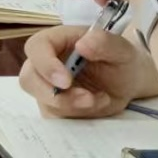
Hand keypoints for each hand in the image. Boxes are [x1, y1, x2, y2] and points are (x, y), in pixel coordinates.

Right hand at [18, 23, 156, 117]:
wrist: (129, 82)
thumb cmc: (121, 60)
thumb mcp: (121, 48)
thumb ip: (104, 41)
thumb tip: (82, 44)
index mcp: (56, 41)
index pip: (35, 48)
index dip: (45, 64)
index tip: (66, 81)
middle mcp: (46, 63)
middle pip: (29, 79)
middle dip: (55, 94)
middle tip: (87, 98)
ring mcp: (48, 86)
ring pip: (42, 101)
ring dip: (72, 106)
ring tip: (100, 99)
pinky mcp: (55, 106)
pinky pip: (55, 116)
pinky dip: (77, 115)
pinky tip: (96, 105)